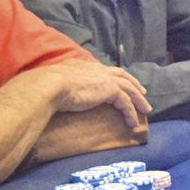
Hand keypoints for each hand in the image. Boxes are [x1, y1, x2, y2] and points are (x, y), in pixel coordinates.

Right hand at [36, 58, 150, 132]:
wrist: (48, 86)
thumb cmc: (44, 87)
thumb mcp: (51, 82)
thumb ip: (56, 84)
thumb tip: (47, 91)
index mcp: (82, 66)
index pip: (103, 69)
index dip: (113, 76)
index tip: (119, 81)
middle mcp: (96, 69)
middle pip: (122, 75)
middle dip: (133, 83)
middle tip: (142, 92)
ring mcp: (104, 79)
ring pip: (129, 88)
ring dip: (138, 99)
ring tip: (146, 110)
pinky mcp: (110, 90)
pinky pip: (126, 103)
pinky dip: (131, 113)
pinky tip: (133, 123)